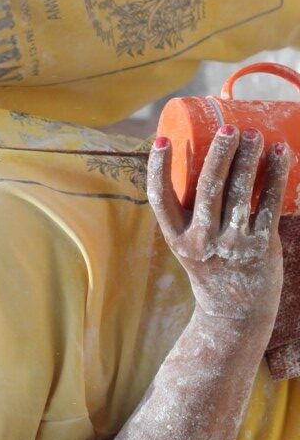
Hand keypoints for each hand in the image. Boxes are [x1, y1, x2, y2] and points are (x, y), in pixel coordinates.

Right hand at [147, 126, 288, 321]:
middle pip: (206, 188)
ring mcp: (231, 243)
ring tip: (253, 133)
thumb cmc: (212, 265)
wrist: (236, 310)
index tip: (161, 140)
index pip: (159, 197)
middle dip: (218, 154)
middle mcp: (200, 240)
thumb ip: (193, 211)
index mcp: (175, 237)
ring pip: (239, 192)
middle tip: (227, 128)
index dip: (158, 167)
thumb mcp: (190, 243)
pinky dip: (275, 175)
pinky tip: (281, 153)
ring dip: (247, 158)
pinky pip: (269, 204)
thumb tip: (205, 160)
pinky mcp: (261, 246)